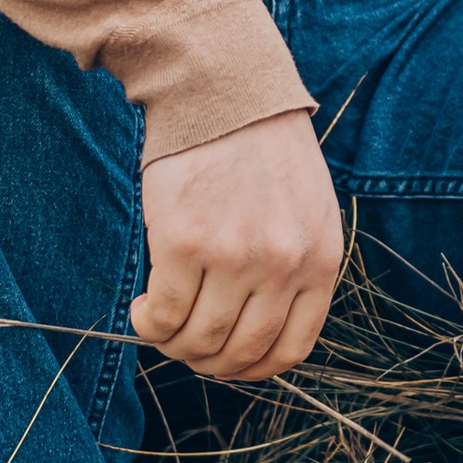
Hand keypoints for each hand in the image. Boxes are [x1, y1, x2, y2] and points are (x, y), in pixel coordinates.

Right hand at [131, 109, 343, 381]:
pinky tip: (143, 306)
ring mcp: (234, 257)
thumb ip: (295, 270)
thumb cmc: (263, 154)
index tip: (226, 361)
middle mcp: (282, 266)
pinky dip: (147, 322)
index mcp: (320, 261)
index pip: (291, 350)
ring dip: (172, 345)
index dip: (252, 368)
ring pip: (198, 341)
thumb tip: (255, 335)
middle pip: (240, 353)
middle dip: (207, 362)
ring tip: (159, 323)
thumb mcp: (308, 213)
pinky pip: (162, 314)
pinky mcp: (185, 243)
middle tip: (185, 344)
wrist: (225, 94)